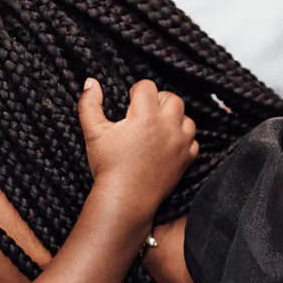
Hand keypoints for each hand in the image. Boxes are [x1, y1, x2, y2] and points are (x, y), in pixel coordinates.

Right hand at [77, 79, 197, 222]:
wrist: (125, 199)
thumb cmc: (109, 167)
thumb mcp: (93, 133)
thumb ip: (90, 105)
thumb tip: (90, 82)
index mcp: (146, 115)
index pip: (147, 87)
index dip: (136, 92)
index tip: (129, 103)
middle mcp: (168, 126)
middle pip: (171, 98)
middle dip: (158, 102)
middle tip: (143, 115)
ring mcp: (180, 143)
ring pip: (186, 118)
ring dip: (173, 119)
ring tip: (157, 129)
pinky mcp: (186, 159)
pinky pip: (192, 141)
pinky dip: (183, 140)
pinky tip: (167, 145)